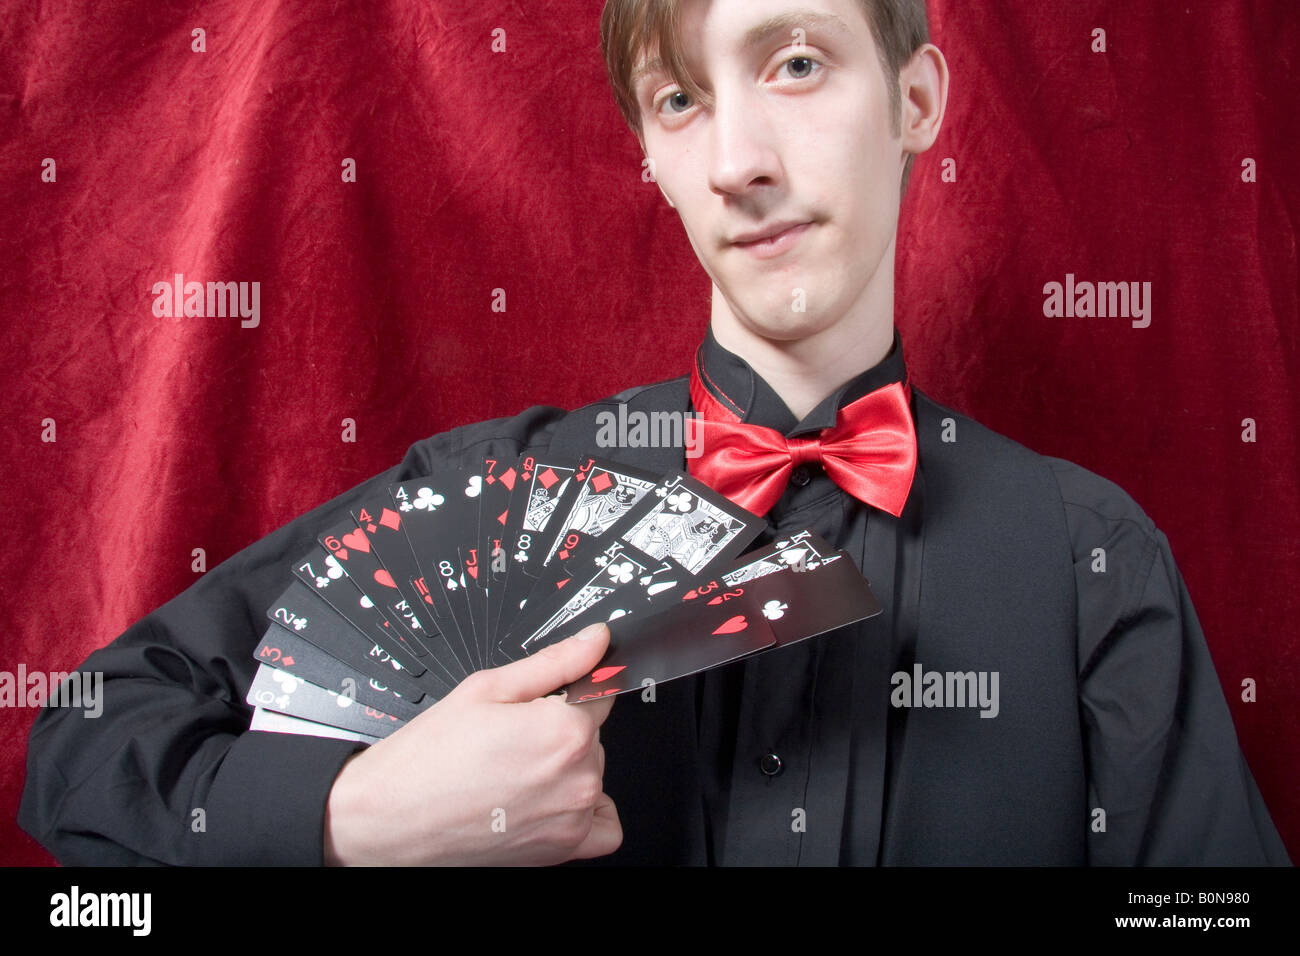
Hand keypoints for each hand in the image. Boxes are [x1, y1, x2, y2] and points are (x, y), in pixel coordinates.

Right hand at [322, 622, 620, 864]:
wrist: (388, 818)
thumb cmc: (427, 758)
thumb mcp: (486, 689)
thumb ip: (554, 662)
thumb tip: (595, 641)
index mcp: (564, 730)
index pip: (596, 692)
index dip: (561, 693)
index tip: (535, 704)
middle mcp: (578, 776)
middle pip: (592, 736)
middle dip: (560, 731)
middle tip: (511, 740)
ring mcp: (572, 817)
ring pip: (592, 774)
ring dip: (566, 769)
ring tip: (513, 771)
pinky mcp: (564, 849)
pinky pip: (604, 826)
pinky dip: (586, 811)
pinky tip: (546, 800)